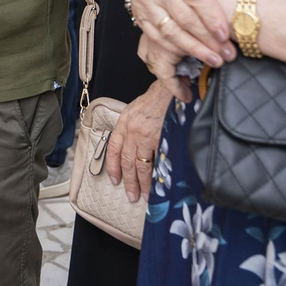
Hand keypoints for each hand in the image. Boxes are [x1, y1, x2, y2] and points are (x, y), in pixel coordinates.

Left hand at [103, 81, 174, 201]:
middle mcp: (132, 130)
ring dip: (143, 183)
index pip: (114, 149)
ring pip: (141, 165)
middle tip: (131, 195)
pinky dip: (158, 175)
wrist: (172, 89)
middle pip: (127, 161)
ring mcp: (146, 136)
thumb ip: (132, 127)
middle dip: (129, 181)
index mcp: (124, 122)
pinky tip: (159, 185)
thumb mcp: (137, 110)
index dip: (113, 167)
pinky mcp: (161, 139)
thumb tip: (133, 148)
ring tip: (145, 196)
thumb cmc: (157, 99)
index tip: (114, 180)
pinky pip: (157, 162)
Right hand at [129, 0, 260, 96]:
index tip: (226, 35)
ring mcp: (145, 1)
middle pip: (185, 17)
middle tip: (227, 54)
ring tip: (215, 60)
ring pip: (171, 31)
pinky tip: (193, 57)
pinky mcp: (139, 16)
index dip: (212, 17)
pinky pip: (158, 37)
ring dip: (194, 49)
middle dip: (208, 39)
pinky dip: (177, 49)